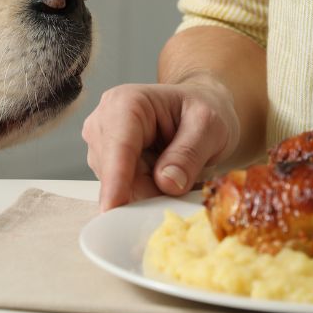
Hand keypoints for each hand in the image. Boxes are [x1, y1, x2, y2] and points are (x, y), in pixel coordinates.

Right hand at [82, 79, 239, 210]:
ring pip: (119, 187)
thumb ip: (188, 154)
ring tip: (181, 175)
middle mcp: (104, 123)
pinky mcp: (107, 165)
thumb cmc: (204, 109)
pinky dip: (148, 192)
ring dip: (151, 192)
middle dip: (148, 191)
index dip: (116, 180)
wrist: (201, 107)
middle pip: (116, 173)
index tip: (114, 209)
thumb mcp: (209, 127)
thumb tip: (167, 183)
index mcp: (126, 103)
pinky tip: (168, 179)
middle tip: (185, 189)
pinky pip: (125, 191)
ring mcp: (102, 146)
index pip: (118, 146)